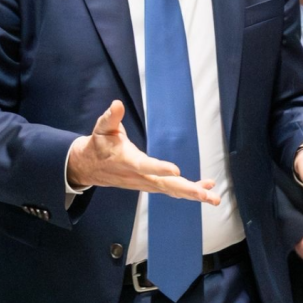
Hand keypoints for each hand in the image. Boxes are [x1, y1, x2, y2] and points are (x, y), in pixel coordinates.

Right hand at [66, 100, 220, 203]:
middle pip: (165, 185)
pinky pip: (171, 190)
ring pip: (171, 190)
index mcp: (128, 161)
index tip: (176, 170)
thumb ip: (110, 117)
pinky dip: (189, 192)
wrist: (88, 167)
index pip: (145, 166)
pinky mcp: (150, 185)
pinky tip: (206, 192)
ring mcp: (146, 183)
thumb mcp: (102, 128)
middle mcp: (139, 177)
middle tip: (206, 195)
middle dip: (187, 190)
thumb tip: (117, 104)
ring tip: (213, 197)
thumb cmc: (98, 144)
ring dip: (193, 194)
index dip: (159, 168)